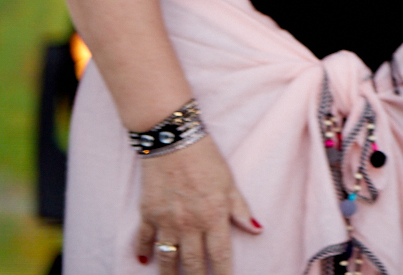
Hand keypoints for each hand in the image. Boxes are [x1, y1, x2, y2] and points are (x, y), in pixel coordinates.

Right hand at [135, 140, 259, 273]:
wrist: (174, 141)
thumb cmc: (206, 160)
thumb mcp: (230, 183)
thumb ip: (241, 210)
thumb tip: (258, 230)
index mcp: (214, 216)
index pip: (221, 254)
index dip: (223, 274)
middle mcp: (190, 223)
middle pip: (193, 263)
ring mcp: (166, 221)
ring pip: (167, 258)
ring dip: (169, 274)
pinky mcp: (148, 214)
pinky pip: (145, 240)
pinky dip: (144, 252)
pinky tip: (144, 261)